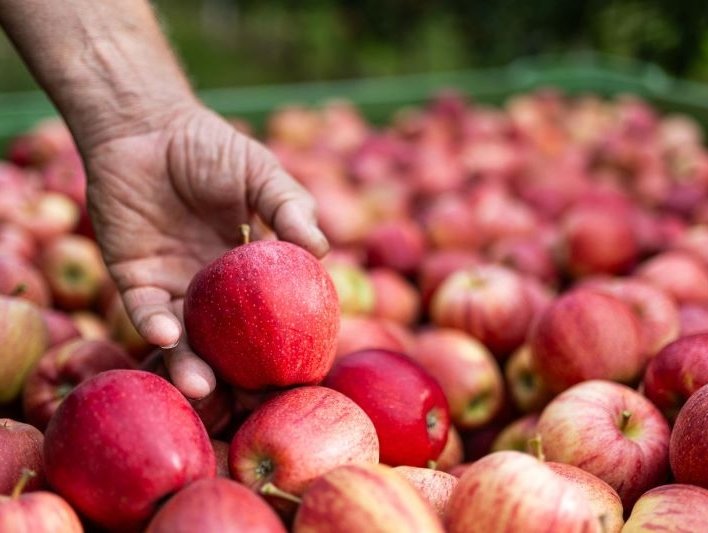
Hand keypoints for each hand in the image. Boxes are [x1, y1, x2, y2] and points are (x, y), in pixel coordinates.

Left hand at [84, 104, 328, 398]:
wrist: (146, 126)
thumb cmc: (209, 148)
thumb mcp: (262, 174)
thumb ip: (290, 208)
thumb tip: (322, 249)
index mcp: (247, 269)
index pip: (269, 314)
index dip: (284, 342)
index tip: (301, 371)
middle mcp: (211, 287)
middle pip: (225, 339)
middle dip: (236, 371)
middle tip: (253, 399)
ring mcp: (173, 285)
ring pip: (183, 336)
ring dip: (190, 363)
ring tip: (204, 386)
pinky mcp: (133, 278)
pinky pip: (144, 309)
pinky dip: (154, 324)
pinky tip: (169, 333)